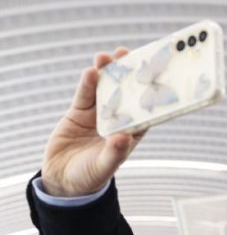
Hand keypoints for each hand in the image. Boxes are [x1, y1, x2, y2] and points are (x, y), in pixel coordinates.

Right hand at [41, 48, 145, 196]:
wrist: (62, 179)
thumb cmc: (90, 176)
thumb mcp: (104, 166)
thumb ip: (114, 153)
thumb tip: (123, 137)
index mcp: (131, 133)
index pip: (145, 109)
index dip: (150, 92)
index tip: (156, 73)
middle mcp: (117, 120)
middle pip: (126, 93)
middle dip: (128, 74)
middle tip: (129, 54)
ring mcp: (98, 114)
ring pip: (104, 89)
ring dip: (107, 72)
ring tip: (108, 57)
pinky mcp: (79, 112)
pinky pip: (85, 95)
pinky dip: (87, 83)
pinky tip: (91, 71)